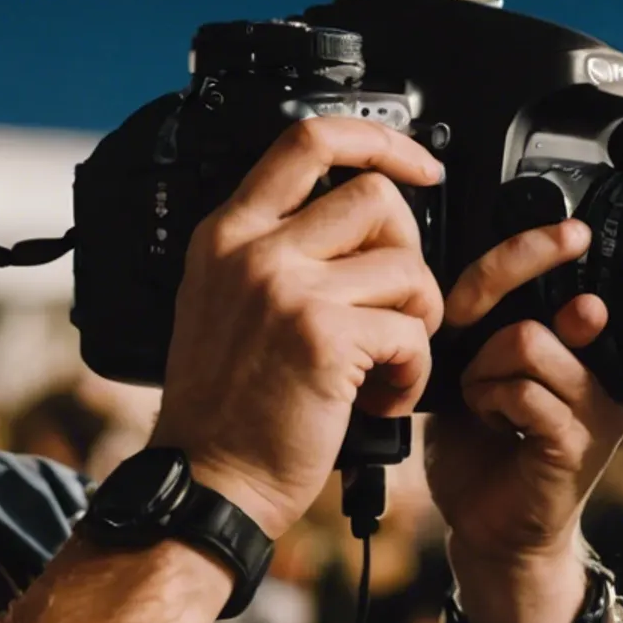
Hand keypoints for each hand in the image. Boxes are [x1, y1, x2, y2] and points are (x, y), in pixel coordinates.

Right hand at [147, 117, 446, 536]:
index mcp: (227, 234)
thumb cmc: (222, 409)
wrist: (205, 483)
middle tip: (396, 304)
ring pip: (405, 266)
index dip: (379, 139)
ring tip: (385, 363)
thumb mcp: (222, 303)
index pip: (308, 139)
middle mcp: (253, 251)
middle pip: (375, 198)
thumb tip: (357, 222)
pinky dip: (412, 373)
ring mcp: (286, 290)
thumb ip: (274, 251)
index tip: (417, 163)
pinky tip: (381, 398)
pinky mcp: (321, 337)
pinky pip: (410, 331)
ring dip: (416, 321)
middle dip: (409, 252)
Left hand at [425, 107, 622, 622]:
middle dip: (504, 281)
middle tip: (471, 318)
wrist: (492, 531)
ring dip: (483, 367)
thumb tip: (475, 276)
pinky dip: (492, 398)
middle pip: (552, 286)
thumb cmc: (478, 445)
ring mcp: (598, 397)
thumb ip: (480, 322)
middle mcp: (597, 357)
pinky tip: (490, 420)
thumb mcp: (469, 366)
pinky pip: (526, 387)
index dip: (543, 239)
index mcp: (574, 334)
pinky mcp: (584, 437)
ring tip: (480, 396)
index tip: (559, 222)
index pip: (559, 267)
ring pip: (531, 337)